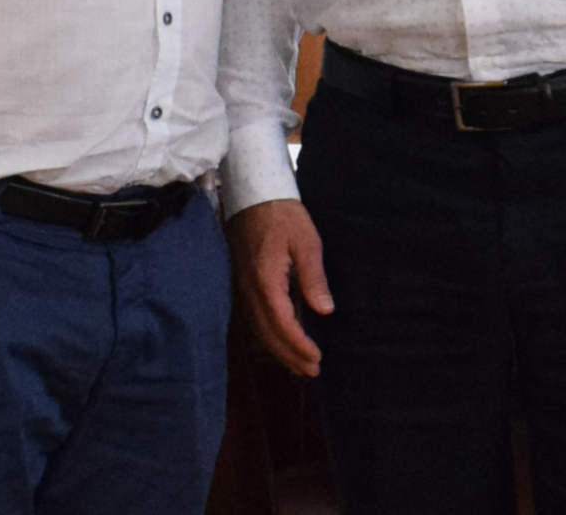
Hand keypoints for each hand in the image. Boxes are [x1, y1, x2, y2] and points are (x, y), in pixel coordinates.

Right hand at [229, 199, 333, 377]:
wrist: (253, 195)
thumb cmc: (283, 215)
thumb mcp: (307, 242)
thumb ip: (314, 278)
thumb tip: (324, 310)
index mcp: (265, 281)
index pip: (282, 324)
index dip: (298, 345)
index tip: (316, 359)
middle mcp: (248, 290)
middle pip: (267, 333)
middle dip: (289, 356)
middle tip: (311, 371)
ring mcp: (241, 288)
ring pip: (258, 329)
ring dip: (278, 350)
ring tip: (298, 365)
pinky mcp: (241, 284)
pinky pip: (252, 319)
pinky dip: (267, 336)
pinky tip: (279, 342)